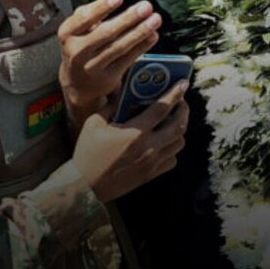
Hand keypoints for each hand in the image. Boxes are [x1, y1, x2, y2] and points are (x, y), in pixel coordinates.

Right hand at [58, 0, 161, 115]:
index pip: (84, 18)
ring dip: (139, 32)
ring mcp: (92, 66)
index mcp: (67, 34)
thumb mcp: (80, 28)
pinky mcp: (107, 77)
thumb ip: (96, 10)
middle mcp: (77, 51)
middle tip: (145, 7)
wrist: (77, 84)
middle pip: (105, 33)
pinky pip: (127, 59)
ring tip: (155, 19)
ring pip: (119, 47)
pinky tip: (152, 35)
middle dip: (128, 19)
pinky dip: (141, 46)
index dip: (102, 7)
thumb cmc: (81, 47)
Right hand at [73, 80, 189, 202]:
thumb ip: (111, 106)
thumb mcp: (94, 124)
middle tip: (181, 101)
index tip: (183, 83)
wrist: (86, 186)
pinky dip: (172, 148)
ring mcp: (152, 163)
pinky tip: (163, 142)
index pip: (162, 108)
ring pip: (179, 143)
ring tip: (172, 120)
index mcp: (134, 133)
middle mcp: (148, 148)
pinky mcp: (151, 174)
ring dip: (179, 129)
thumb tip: (124, 92)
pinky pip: (172, 159)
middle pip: (179, 126)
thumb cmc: (88, 153)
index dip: (175, 93)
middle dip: (184, 110)